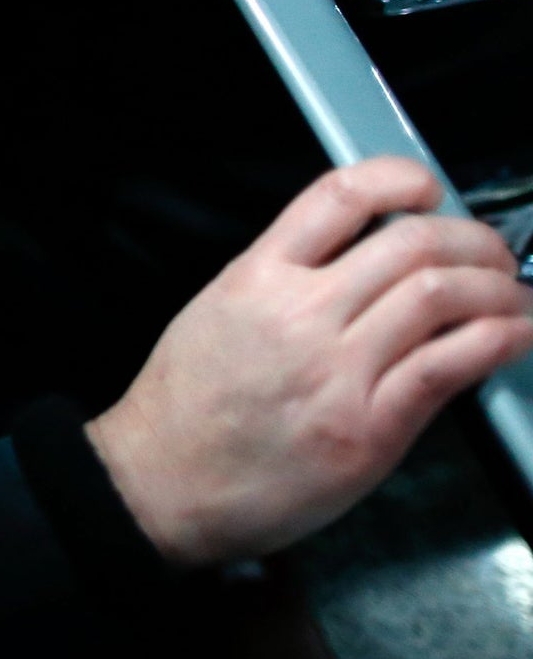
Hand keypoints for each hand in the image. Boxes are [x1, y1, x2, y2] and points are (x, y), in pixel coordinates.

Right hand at [87, 157, 532, 564]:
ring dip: (495, 287)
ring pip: (441, 296)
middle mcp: (299, 314)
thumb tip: (363, 261)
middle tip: (489, 251)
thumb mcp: (218, 309)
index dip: (397, 177)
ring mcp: (336, 371)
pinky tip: (512, 334)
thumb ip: (286, 280)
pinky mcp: (369, 429)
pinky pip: (449, 367)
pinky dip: (497, 340)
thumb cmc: (186, 404)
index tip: (426, 187)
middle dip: (471, 238)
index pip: (339, 196)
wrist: (161, 481)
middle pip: (411, 243)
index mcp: (256, 276)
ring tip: (509, 293)